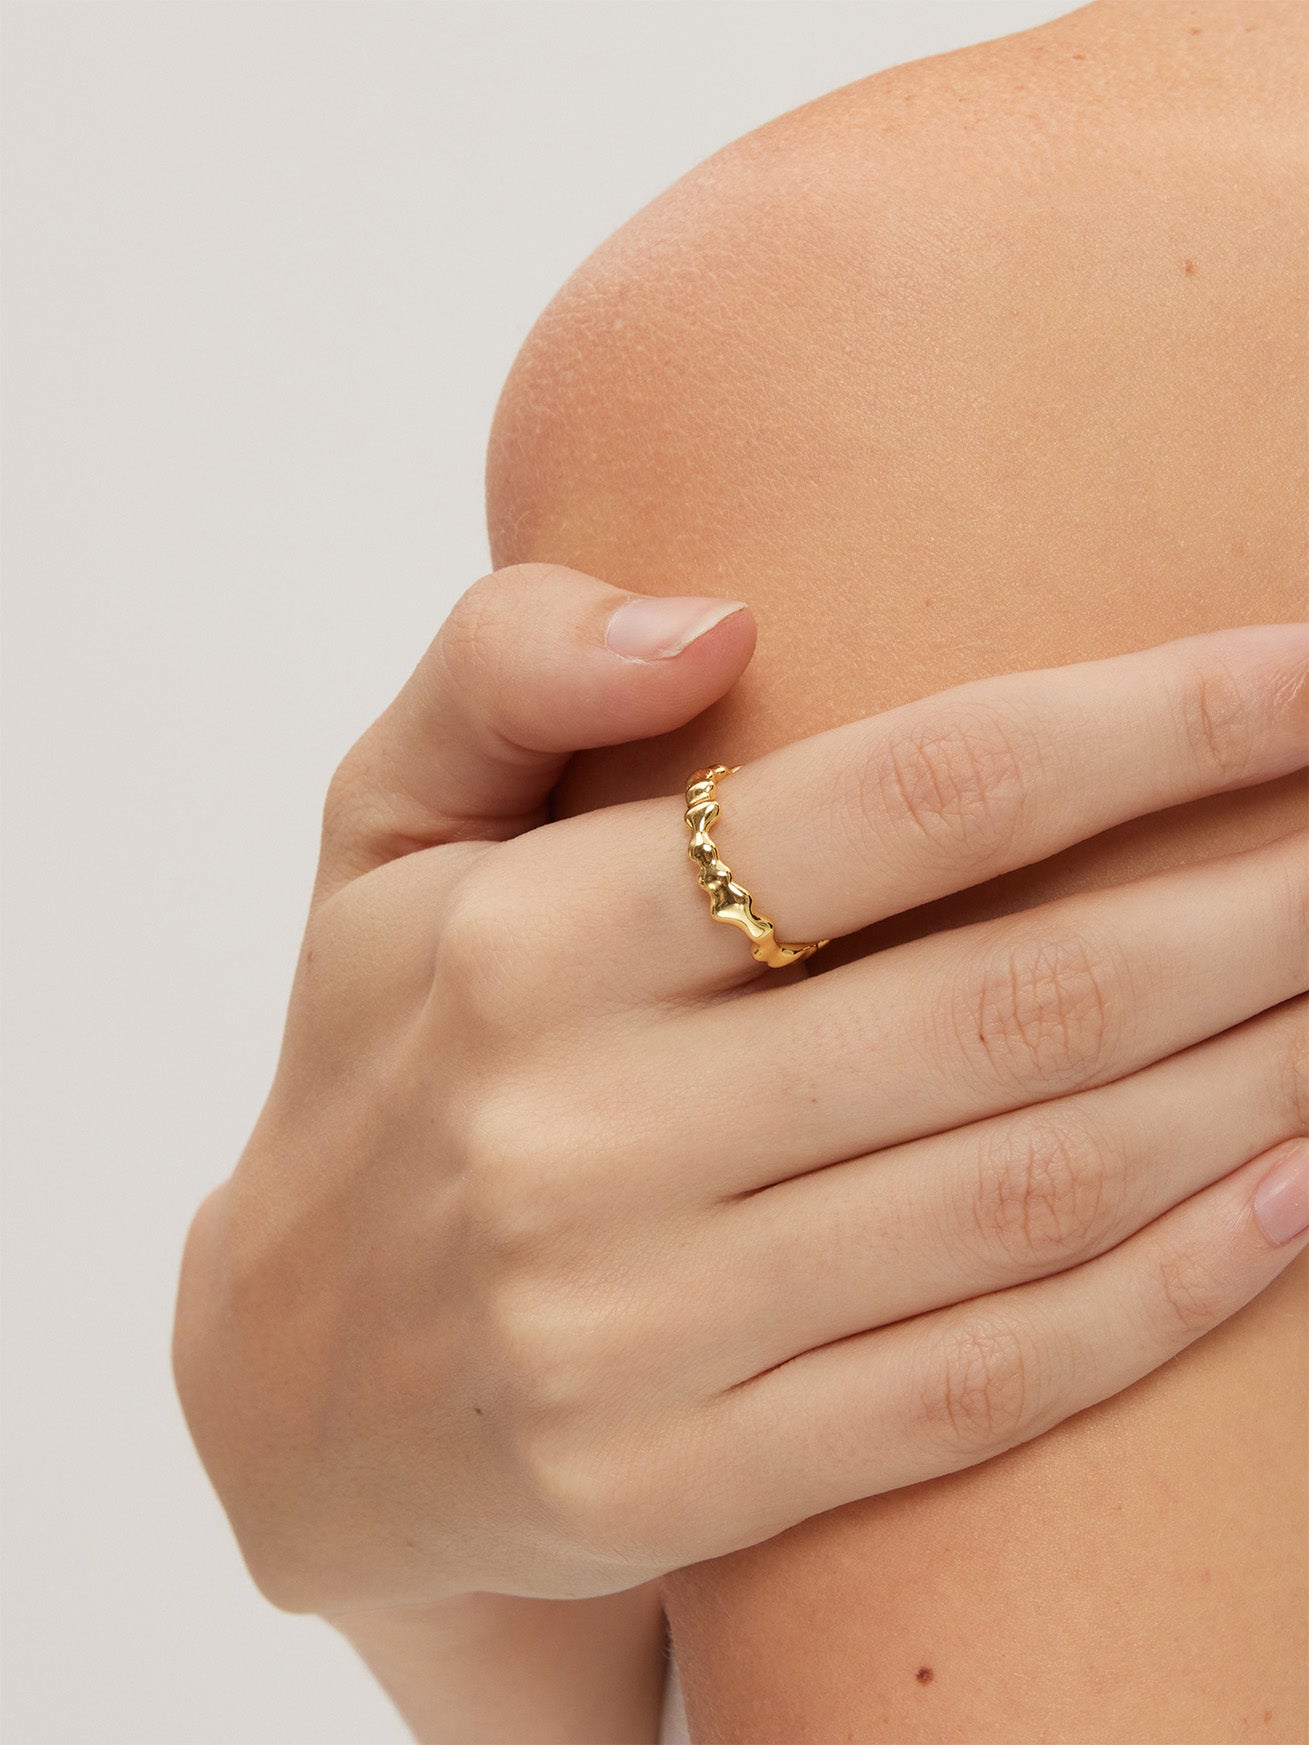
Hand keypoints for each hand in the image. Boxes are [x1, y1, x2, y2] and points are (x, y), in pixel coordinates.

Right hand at [172, 565, 1308, 1613]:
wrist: (289, 1392)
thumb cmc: (376, 1061)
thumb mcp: (378, 832)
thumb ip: (500, 668)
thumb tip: (717, 613)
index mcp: (525, 938)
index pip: (901, 799)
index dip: (1146, 726)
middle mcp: (579, 1132)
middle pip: (1016, 1001)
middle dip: (1260, 906)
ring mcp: (633, 1330)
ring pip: (1031, 1193)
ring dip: (1254, 1083)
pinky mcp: (677, 1480)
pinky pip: (983, 1381)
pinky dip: (1170, 1292)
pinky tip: (1299, 1202)